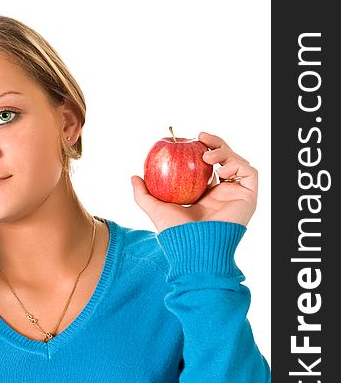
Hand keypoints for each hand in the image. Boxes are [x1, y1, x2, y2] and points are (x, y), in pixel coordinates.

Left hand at [131, 132, 257, 231]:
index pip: (207, 166)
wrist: (194, 246)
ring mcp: (237, 195)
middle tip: (200, 136)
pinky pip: (249, 172)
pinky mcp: (249, 197)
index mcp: (205, 195)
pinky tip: (218, 166)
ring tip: (205, 155)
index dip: (201, 149)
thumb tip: (133, 177)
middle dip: (216, 143)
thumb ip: (142, 194)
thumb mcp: (154, 208)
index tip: (189, 138)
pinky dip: (236, 162)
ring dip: (224, 151)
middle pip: (225, 160)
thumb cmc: (174, 232)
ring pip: (238, 162)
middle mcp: (223, 193)